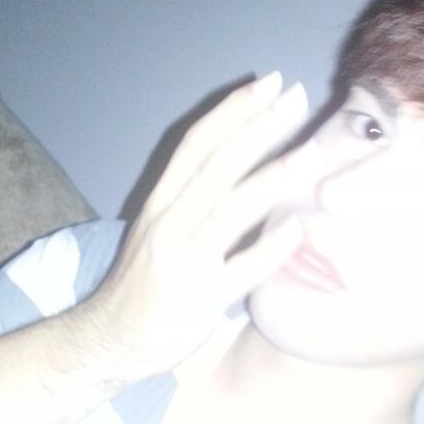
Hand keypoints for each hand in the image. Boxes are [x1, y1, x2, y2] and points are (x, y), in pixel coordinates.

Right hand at [84, 73, 316, 377]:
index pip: (196, 145)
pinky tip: (300, 227)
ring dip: (273, 177)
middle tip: (295, 98)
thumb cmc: (145, 284)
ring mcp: (183, 261)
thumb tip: (250, 165)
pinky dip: (271, 247)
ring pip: (230, 209)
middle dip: (257, 129)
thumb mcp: (160, 232)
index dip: (232, 111)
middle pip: (215, 166)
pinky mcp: (199, 298)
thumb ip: (196, 202)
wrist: (111, 340)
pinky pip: (242, 268)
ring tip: (312, 153)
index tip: (267, 83)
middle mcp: (167, 224)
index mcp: (159, 203)